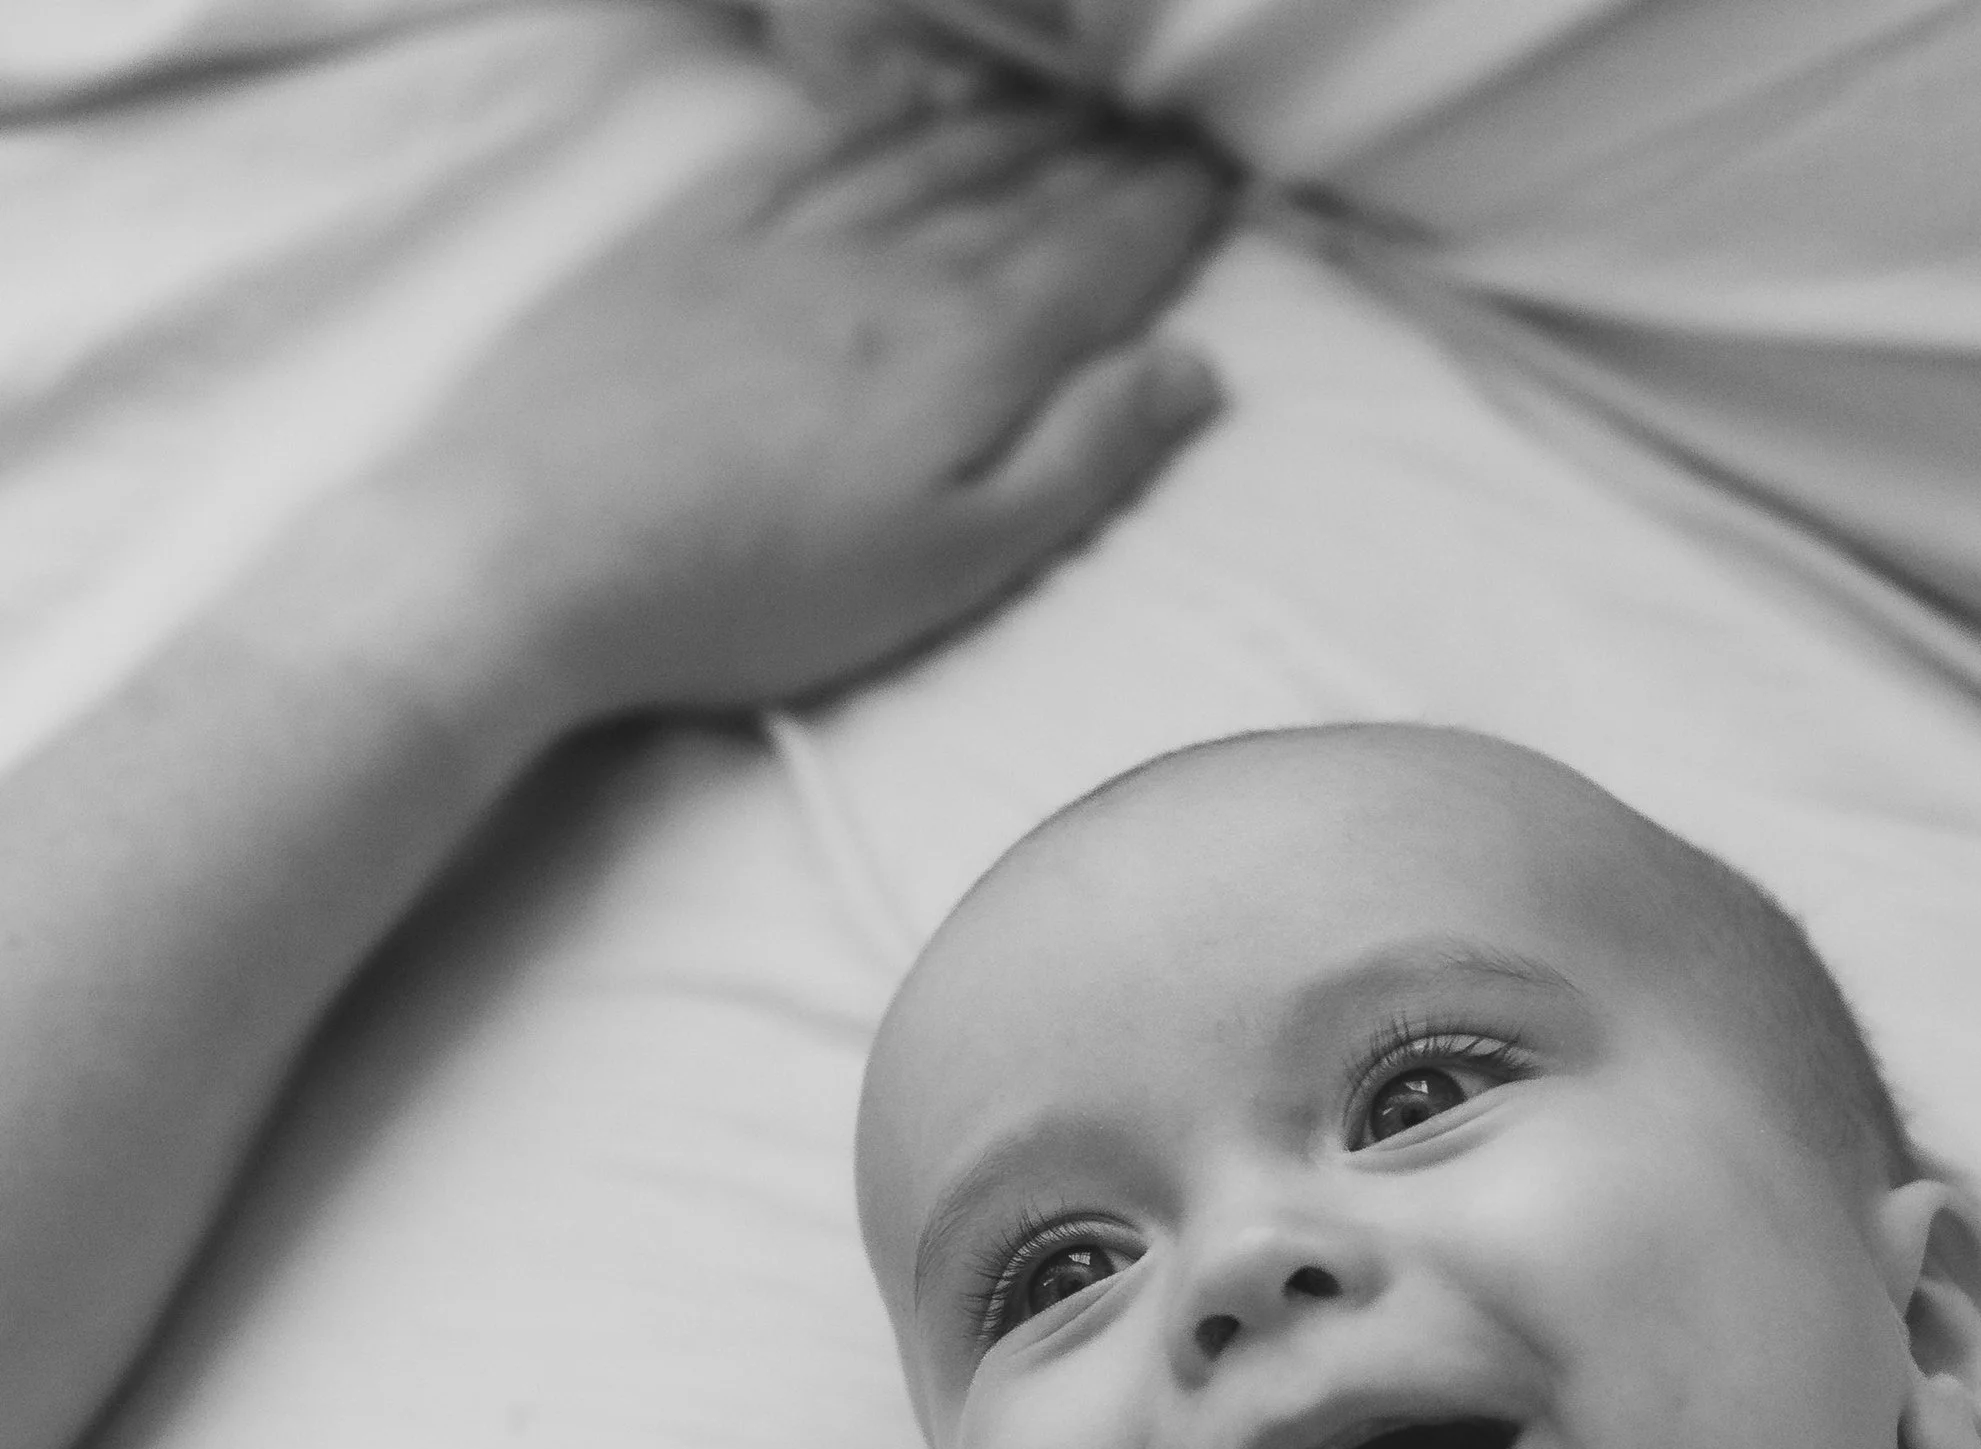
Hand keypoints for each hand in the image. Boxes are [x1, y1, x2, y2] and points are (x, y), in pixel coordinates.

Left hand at [392, 45, 1228, 735]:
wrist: (532, 547)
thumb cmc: (755, 593)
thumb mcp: (951, 565)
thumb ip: (1081, 461)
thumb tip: (1193, 369)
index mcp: (967, 352)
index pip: (1098, 259)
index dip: (1167, 216)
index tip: (1221, 176)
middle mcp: (888, 268)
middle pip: (1020, 192)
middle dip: (1105, 158)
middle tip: (1167, 127)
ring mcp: (784, 241)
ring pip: (926, 154)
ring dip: (1011, 124)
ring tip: (1068, 102)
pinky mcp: (692, 241)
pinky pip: (815, 145)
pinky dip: (882, 110)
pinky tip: (908, 97)